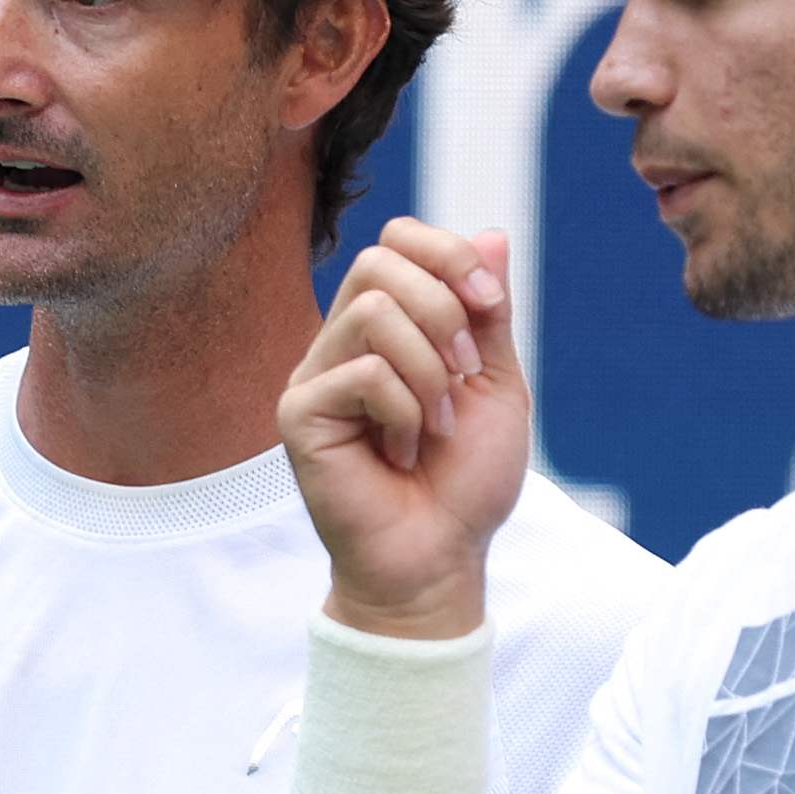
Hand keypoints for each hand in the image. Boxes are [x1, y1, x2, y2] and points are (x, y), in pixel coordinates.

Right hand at [280, 220, 523, 635]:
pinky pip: (363, 371)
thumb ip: (487, 313)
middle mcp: (343, 341)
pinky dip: (405, 412)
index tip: (491, 304)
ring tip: (436, 426)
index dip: (449, 255)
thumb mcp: (494, 384)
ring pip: (372, 310)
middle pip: (380, 260)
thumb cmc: (464, 483)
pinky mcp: (299, 414)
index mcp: (387, 326)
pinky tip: (403, 453)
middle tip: (463, 375)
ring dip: (428, 370)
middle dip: (444, 310)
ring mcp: (315, 375)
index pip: (398, 241)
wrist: (439, 559)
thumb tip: (491, 234)